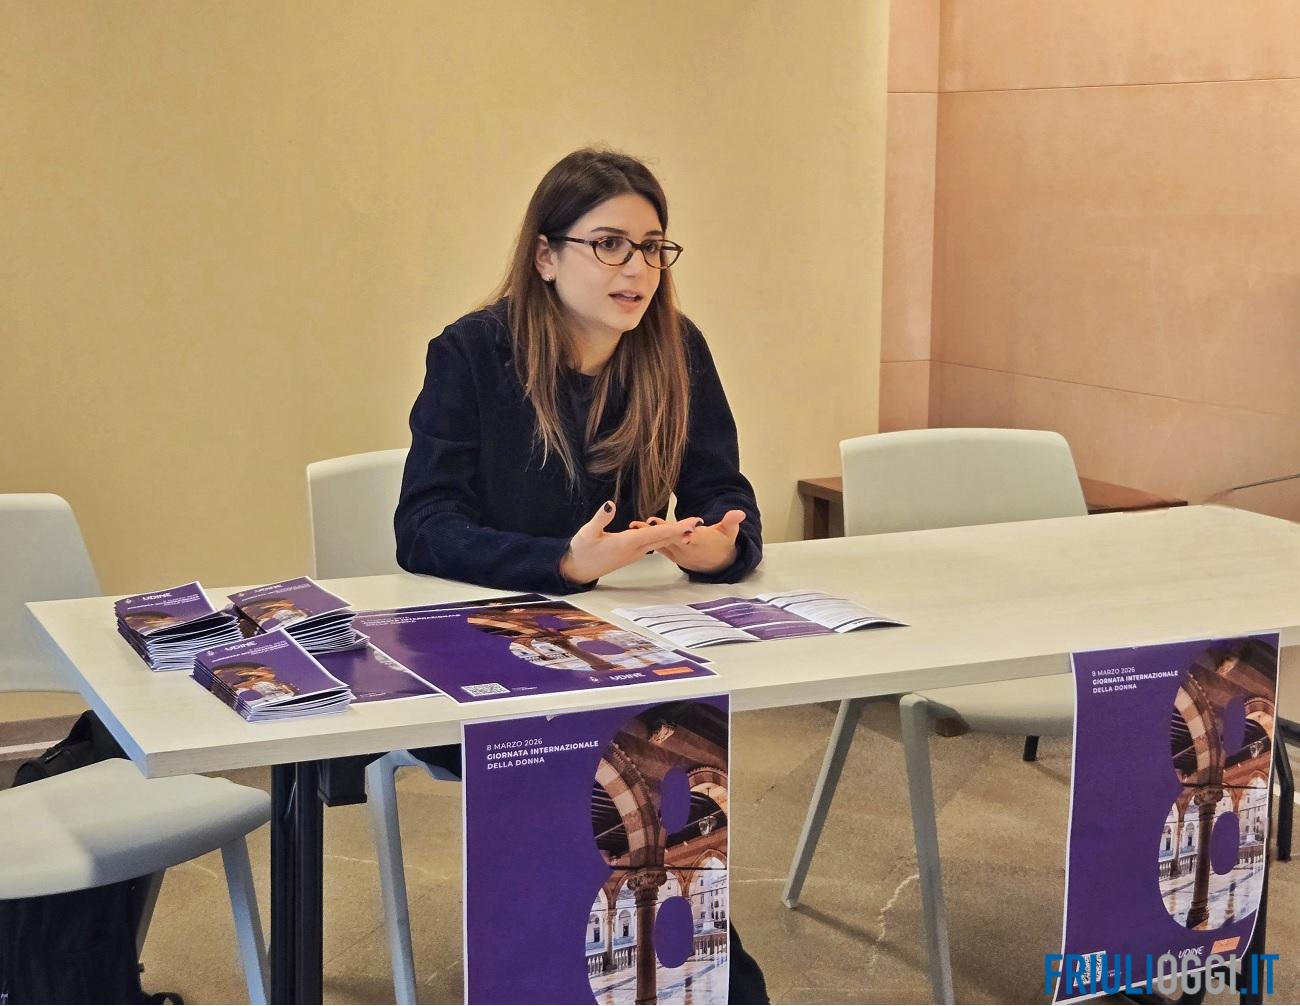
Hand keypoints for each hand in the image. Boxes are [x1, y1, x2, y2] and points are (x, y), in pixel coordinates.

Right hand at [559, 501, 698, 585]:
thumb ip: (600, 518)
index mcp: (626, 543)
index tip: (690, 524)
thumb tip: (610, 503)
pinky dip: (665, 538)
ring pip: (660, 543)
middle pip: (662, 539)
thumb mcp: (587, 533)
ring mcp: (635, 553)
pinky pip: (653, 544)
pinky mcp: (632, 553)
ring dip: (675, 535)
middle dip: (681, 531)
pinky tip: (672, 534)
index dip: (674, 528)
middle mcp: (635, 550)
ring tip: (691, 527)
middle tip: (699, 522)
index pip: (655, 533)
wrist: (578, 570)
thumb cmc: (581, 550)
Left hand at [629, 509, 745, 574]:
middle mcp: (686, 549)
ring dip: (648, 536)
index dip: (674, 530)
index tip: (664, 523)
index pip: (685, 534)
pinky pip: (660, 548)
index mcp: (699, 541)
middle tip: (640, 524)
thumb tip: (739, 513)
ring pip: (661, 543)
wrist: (721, 564)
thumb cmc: (724, 543)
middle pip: (668, 538)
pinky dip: (650, 541)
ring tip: (634, 526)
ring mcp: (679, 554)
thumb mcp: (730, 531)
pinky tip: (638, 534)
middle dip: (655, 531)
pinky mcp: (675, 556)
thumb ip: (732, 521)